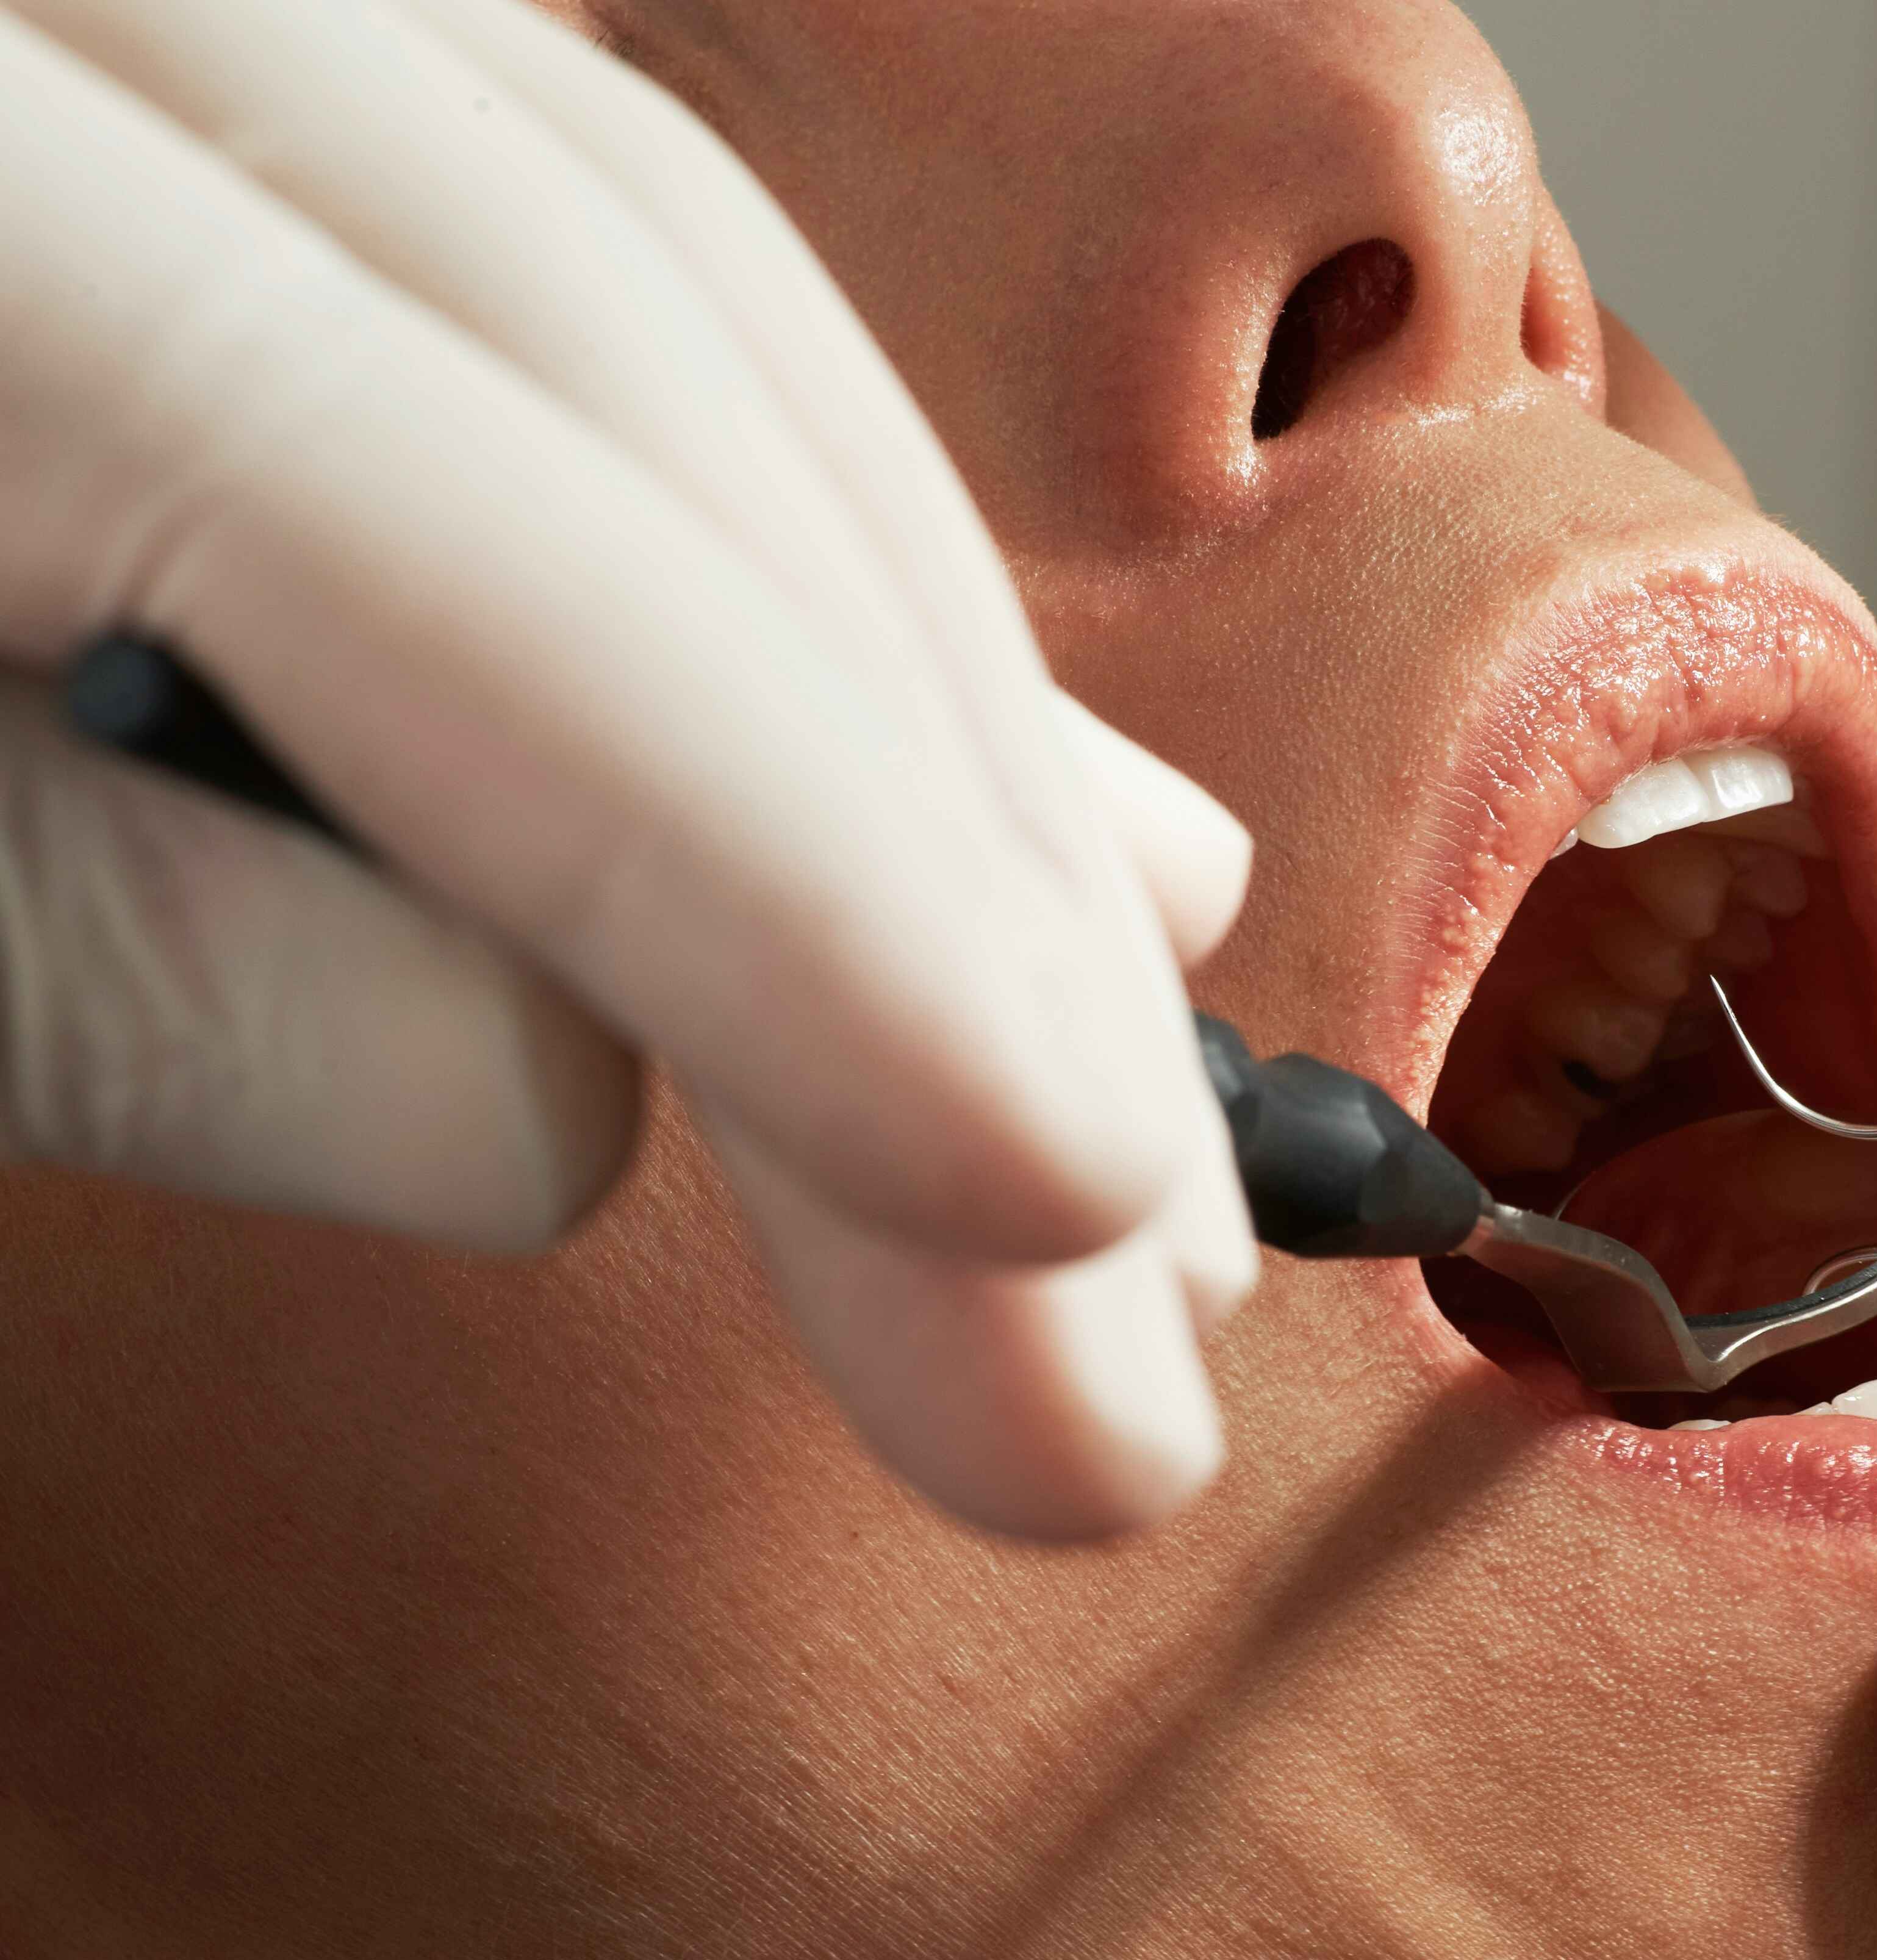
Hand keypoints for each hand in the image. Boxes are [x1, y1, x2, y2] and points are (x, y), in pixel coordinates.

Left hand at [0, 0, 1254, 1539]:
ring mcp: (190, 19)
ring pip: (668, 315)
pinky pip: (572, 278)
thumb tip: (557, 1110)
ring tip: (1134, 1063)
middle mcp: (95, 17)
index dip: (798, 891)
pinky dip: (792, 557)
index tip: (1063, 1213)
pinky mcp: (241, 99)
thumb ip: (83, 964)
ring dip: (941, 729)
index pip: (437, 540)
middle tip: (1140, 1285)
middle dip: (942, 872)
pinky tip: (985, 777)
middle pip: (637, 398)